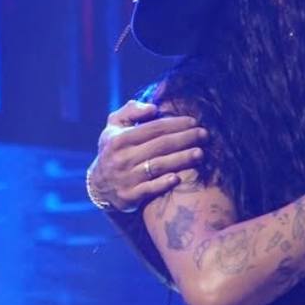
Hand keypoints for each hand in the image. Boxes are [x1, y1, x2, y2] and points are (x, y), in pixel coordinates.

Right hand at [88, 100, 208, 211]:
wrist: (99, 185)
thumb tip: (153, 108)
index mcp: (119, 139)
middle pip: (160, 145)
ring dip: (181, 159)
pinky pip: (149, 189)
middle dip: (185, 138)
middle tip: (204, 135)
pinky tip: (179, 178)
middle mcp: (122, 158)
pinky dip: (164, 183)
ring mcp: (125, 178)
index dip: (176, 124)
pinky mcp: (129, 196)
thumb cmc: (115, 149)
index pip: (153, 128)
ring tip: (200, 153)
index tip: (194, 121)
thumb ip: (131, 111)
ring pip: (158, 166)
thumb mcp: (114, 127)